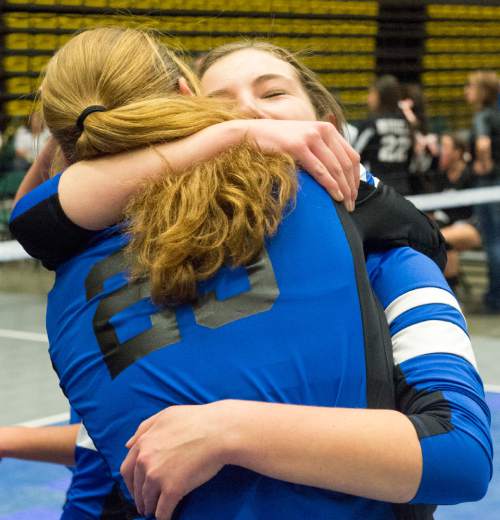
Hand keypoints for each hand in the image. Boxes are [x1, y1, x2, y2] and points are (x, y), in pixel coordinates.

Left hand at [120, 403, 229, 518]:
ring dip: (151, 508)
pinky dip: (163, 516)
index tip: (137, 488)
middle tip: (145, 504)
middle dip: (140, 498)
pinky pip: (162, 511)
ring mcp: (157, 476)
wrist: (218, 430)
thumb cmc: (196, 420)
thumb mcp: (166, 415)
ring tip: (156, 511)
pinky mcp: (172, 490)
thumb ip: (144, 428)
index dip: (131, 482)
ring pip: (148, 500)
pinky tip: (167, 517)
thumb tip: (128, 444)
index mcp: (143, 443)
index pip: (127, 469)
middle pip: (136, 487)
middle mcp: (145, 460)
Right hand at [242, 119, 359, 210]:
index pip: (352, 156)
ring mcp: (310, 137)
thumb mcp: (305, 142)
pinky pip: (320, 170)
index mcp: (328, 129)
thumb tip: (339, 176)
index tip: (354, 194)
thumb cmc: (279, 143)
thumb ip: (321, 152)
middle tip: (351, 205)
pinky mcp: (298, 146)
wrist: (253, 134)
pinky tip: (336, 197)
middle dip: (351, 187)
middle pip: (346, 164)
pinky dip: (331, 185)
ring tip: (345, 205)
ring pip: (336, 168)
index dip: (356, 178)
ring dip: (344, 189)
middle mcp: (322, 130)